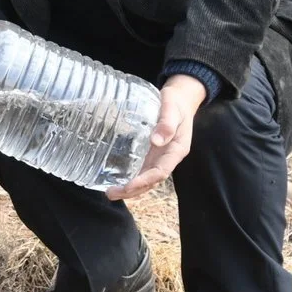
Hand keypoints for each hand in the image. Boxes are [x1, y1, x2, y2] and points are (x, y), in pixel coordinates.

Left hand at [105, 74, 206, 200]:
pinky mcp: (152, 153)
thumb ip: (166, 123)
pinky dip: (131, 178)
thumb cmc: (176, 102)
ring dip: (130, 188)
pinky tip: (117, 180)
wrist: (180, 98)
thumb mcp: (172, 108)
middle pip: (152, 180)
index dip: (145, 181)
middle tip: (111, 194)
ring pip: (146, 178)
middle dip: (133, 190)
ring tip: (111, 192)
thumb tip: (156, 141)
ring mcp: (160, 156)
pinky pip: (142, 169)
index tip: (128, 186)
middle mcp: (169, 157)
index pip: (160, 172)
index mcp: (177, 150)